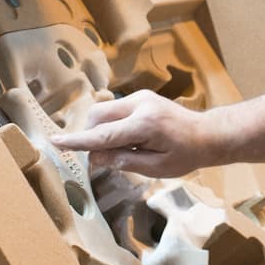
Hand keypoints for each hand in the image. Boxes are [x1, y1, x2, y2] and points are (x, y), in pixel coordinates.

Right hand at [50, 90, 219, 176]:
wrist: (207, 134)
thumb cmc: (186, 155)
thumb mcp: (157, 168)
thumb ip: (124, 161)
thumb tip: (95, 157)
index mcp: (145, 125)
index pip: (104, 135)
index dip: (78, 141)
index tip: (56, 142)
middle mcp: (140, 105)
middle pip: (97, 116)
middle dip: (90, 136)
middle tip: (104, 158)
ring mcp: (140, 97)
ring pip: (103, 111)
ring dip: (101, 131)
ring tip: (124, 150)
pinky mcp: (140, 97)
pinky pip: (114, 110)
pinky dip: (111, 126)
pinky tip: (129, 140)